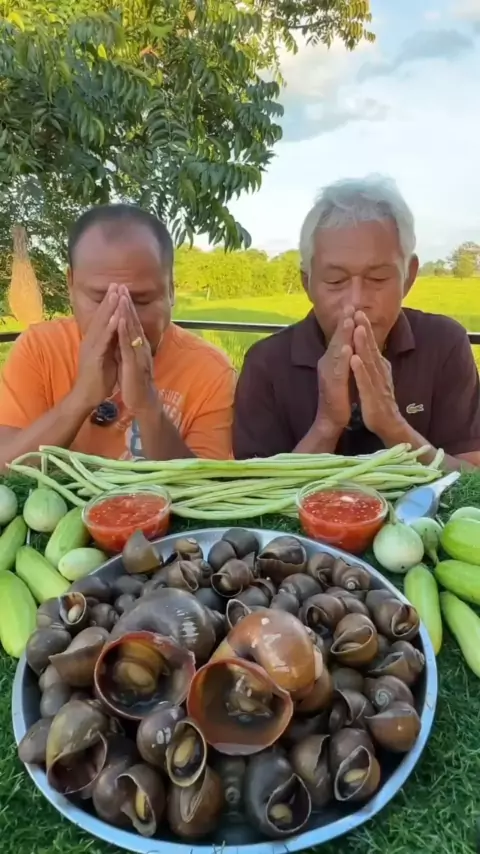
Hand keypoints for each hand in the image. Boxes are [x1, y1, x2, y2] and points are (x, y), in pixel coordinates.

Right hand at [75, 284, 119, 409]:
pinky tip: (118, 317)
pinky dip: (111, 327)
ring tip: (117, 293)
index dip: (109, 304)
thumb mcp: (106, 357)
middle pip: (101, 317)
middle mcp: (90, 341)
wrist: (87, 396)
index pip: (102, 319)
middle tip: (117, 283)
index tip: (117, 289)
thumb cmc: (98, 378)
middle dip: (109, 299)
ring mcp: (92, 348)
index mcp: (94, 340)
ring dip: (110, 308)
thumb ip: (110, 344)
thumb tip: (117, 334)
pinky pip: (104, 340)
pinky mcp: (95, 357)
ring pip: (102, 324)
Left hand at [117, 286, 156, 412]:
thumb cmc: (135, 381)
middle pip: (134, 321)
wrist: (143, 401)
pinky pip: (128, 345)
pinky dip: (124, 332)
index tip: (121, 290)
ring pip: (132, 330)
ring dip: (126, 312)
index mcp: (138, 345)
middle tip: (121, 285)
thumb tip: (122, 335)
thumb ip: (127, 347)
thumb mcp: (129, 359)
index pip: (133, 322)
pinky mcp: (133, 363)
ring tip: (121, 297)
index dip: (127, 306)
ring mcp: (138, 354)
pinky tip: (120, 320)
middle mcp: (140, 346)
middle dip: (127, 303)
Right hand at [315, 306, 353, 435]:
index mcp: (331, 360)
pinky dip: (342, 358)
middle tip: (349, 305)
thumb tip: (353, 342)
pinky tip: (347, 348)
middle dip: (343, 322)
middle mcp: (326, 363)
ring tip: (348, 320)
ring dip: (342, 335)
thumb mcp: (344, 372)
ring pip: (335, 351)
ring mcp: (328, 374)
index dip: (345, 322)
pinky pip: (337, 370)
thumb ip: (346, 358)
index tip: (352, 306)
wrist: (331, 419)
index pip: (339, 338)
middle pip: (336, 339)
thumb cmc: (340, 396)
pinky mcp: (332, 385)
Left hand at [351, 311, 401, 437]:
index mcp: (379, 368)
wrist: (389, 426)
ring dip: (363, 345)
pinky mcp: (372, 397)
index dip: (364, 329)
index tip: (357, 311)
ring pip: (369, 362)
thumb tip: (372, 350)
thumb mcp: (377, 379)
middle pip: (371, 348)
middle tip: (358, 311)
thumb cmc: (380, 402)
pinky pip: (365, 382)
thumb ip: (376, 365)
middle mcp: (379, 373)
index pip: (371, 345)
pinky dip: (360, 370)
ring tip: (357, 329)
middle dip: (364, 330)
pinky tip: (354, 359)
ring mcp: (377, 384)